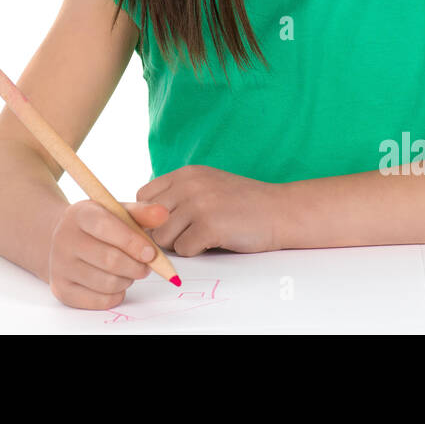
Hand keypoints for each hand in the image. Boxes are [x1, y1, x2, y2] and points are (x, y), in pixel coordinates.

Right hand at [47, 200, 170, 310]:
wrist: (64, 239)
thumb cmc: (97, 226)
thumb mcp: (116, 212)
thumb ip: (141, 213)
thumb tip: (163, 214)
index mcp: (79, 214)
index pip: (105, 227)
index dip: (132, 242)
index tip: (151, 253)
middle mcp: (64, 239)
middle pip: (109, 260)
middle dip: (136, 266)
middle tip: (146, 267)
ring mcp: (60, 266)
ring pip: (107, 283)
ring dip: (127, 280)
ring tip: (129, 272)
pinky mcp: (61, 289)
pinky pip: (99, 301)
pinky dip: (116, 295)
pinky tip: (116, 283)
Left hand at [136, 164, 282, 255]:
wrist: (281, 211)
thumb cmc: (244, 204)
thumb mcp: (208, 186)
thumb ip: (178, 195)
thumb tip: (143, 221)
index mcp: (186, 173)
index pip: (143, 196)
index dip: (150, 215)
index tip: (168, 223)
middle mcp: (188, 185)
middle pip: (150, 220)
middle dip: (164, 233)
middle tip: (187, 234)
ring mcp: (198, 204)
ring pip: (163, 238)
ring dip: (181, 244)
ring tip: (204, 236)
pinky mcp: (209, 226)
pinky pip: (184, 250)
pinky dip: (197, 251)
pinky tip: (215, 241)